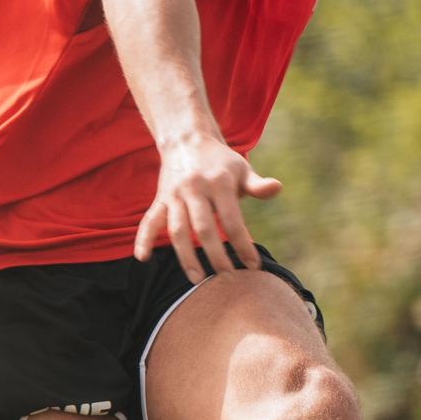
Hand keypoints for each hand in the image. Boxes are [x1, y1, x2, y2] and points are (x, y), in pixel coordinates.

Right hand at [132, 133, 279, 280]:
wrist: (186, 139)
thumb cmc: (220, 161)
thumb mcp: (242, 169)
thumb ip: (258, 185)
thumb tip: (278, 188)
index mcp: (219, 182)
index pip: (232, 220)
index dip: (243, 245)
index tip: (253, 266)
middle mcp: (195, 189)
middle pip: (204, 229)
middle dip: (216, 256)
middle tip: (228, 277)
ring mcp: (175, 195)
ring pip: (177, 230)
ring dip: (186, 257)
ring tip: (197, 279)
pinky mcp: (160, 199)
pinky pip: (150, 221)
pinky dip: (143, 239)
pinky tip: (143, 259)